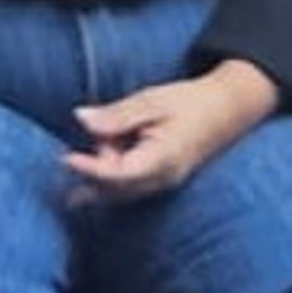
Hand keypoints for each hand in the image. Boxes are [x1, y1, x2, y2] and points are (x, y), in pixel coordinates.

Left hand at [64, 61, 278, 199]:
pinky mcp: (159, 183)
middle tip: (95, 136)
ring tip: (105, 143)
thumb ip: (117, 114)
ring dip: (102, 173)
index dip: (90, 170)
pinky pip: (128, 188)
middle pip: (114, 188)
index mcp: (163, 159)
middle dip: (95, 167)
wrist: (226, 110)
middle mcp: (162, 180)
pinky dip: (110, 177)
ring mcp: (162, 185)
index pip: (119, 174)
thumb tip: (80, 118)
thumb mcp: (152, 100)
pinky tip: (94, 172)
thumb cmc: (190, 102)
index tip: (66, 159)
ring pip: (119, 192)